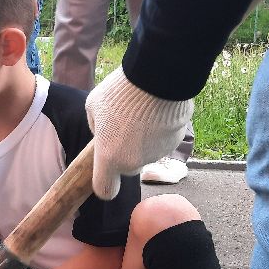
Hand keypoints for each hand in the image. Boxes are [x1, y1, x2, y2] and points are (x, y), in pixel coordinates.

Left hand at [85, 67, 194, 199]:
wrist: (157, 78)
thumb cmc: (120, 91)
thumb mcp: (94, 106)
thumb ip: (96, 126)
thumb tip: (102, 132)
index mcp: (109, 157)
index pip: (105, 190)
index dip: (105, 183)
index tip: (105, 173)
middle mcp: (134, 162)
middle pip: (128, 168)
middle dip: (124, 153)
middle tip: (122, 128)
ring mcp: (156, 154)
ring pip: (146, 153)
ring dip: (143, 140)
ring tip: (141, 113)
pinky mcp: (174, 142)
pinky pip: (163, 141)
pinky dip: (160, 131)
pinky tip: (157, 110)